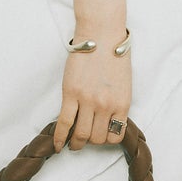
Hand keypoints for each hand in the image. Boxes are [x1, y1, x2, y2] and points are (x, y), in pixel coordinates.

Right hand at [53, 25, 131, 151]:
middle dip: (90, 142)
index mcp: (122, 104)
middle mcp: (106, 106)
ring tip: (72, 144)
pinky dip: (60, 137)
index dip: (106, 140)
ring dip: (76, 144)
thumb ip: (117, 103)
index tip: (99, 136)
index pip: (115, 135)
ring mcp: (88, 101)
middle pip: (97, 138)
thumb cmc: (114, 55)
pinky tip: (57, 145)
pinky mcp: (71, 94)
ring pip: (81, 135)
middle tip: (84, 141)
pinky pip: (64, 123)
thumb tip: (107, 120)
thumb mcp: (124, 84)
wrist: (101, 35)